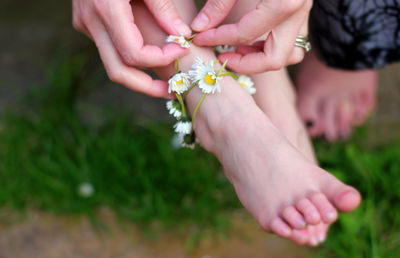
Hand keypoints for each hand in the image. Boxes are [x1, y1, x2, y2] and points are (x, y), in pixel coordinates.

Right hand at [72, 0, 190, 97]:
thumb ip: (164, 8)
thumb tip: (181, 36)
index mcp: (106, 9)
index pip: (134, 54)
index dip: (161, 58)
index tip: (182, 48)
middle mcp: (90, 21)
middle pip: (118, 71)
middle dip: (147, 87)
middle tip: (172, 91)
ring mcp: (85, 24)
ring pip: (112, 64)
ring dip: (139, 76)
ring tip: (165, 81)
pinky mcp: (87, 23)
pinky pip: (110, 49)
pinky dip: (131, 58)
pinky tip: (151, 56)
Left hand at [191, 0, 311, 73]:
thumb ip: (218, 3)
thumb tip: (199, 28)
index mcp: (284, 2)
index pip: (244, 34)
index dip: (217, 39)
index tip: (198, 38)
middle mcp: (298, 12)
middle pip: (274, 58)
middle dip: (244, 63)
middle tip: (221, 56)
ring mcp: (303, 14)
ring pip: (286, 54)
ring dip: (259, 58)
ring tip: (235, 49)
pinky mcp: (301, 12)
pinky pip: (289, 42)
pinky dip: (269, 47)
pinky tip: (249, 39)